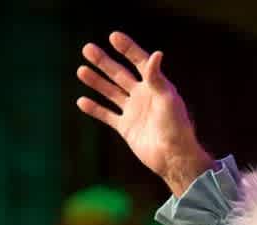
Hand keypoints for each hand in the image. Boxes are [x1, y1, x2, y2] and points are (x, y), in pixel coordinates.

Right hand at [76, 32, 212, 195]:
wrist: (173, 157)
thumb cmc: (176, 127)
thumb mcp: (168, 99)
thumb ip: (157, 78)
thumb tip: (156, 53)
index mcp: (155, 86)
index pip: (139, 62)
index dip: (128, 48)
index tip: (113, 36)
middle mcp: (143, 96)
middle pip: (120, 74)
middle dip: (104, 61)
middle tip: (87, 49)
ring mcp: (133, 111)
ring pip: (110, 92)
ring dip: (96, 81)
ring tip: (81, 70)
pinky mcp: (126, 127)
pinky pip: (107, 115)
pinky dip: (95, 108)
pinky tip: (81, 100)